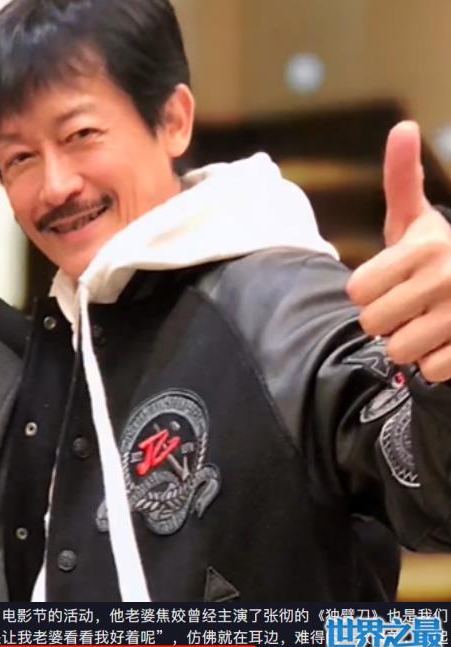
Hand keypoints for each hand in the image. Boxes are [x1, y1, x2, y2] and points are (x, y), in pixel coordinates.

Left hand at [346, 120, 450, 382]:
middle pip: (371, 323)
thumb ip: (402, 179)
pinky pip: (431, 370)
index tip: (391, 282)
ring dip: (408, 343)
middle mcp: (448, 277)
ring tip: (429, 323)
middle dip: (386, 319)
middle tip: (410, 305)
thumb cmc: (440, 252)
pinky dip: (435, 363)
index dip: (368, 291)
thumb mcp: (417, 218)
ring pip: (398, 350)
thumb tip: (403, 126)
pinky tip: (448, 342)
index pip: (356, 291)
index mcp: (425, 247)